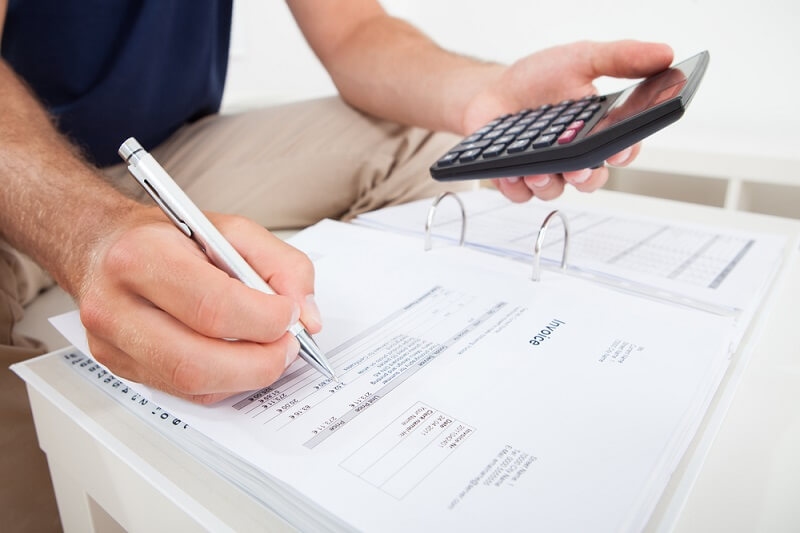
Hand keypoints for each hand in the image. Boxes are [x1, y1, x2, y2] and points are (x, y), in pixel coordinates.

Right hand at [76, 206, 320, 403]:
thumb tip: (307, 315)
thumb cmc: (167, 236)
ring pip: (192, 386)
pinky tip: (239, 358)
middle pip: (198, 362)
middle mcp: (117, 306)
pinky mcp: (120, 368)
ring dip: (246, 376)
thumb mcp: (232, 230)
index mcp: (142, 257)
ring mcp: (113, 344)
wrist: (102, 245)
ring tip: (269, 351)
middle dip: (260, 362)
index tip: (290, 314)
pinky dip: (225, 381)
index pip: (213, 307)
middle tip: (288, 346)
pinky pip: (185, 392)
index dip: (264, 319)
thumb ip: (282, 265)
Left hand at [462, 40, 673, 201]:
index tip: (618, 153)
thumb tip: (664, 55)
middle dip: (587, 178)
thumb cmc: (537, 79)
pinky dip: (516, 186)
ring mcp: (546, 169)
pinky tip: (511, 172)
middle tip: (577, 169)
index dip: (624, 154)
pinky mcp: (516, 179)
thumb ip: (621, 58)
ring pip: (556, 191)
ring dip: (548, 184)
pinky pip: (521, 195)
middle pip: (592, 180)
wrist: (490, 90)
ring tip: (536, 170)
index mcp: (597, 130)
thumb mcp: (580, 59)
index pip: (623, 149)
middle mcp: (574, 155)